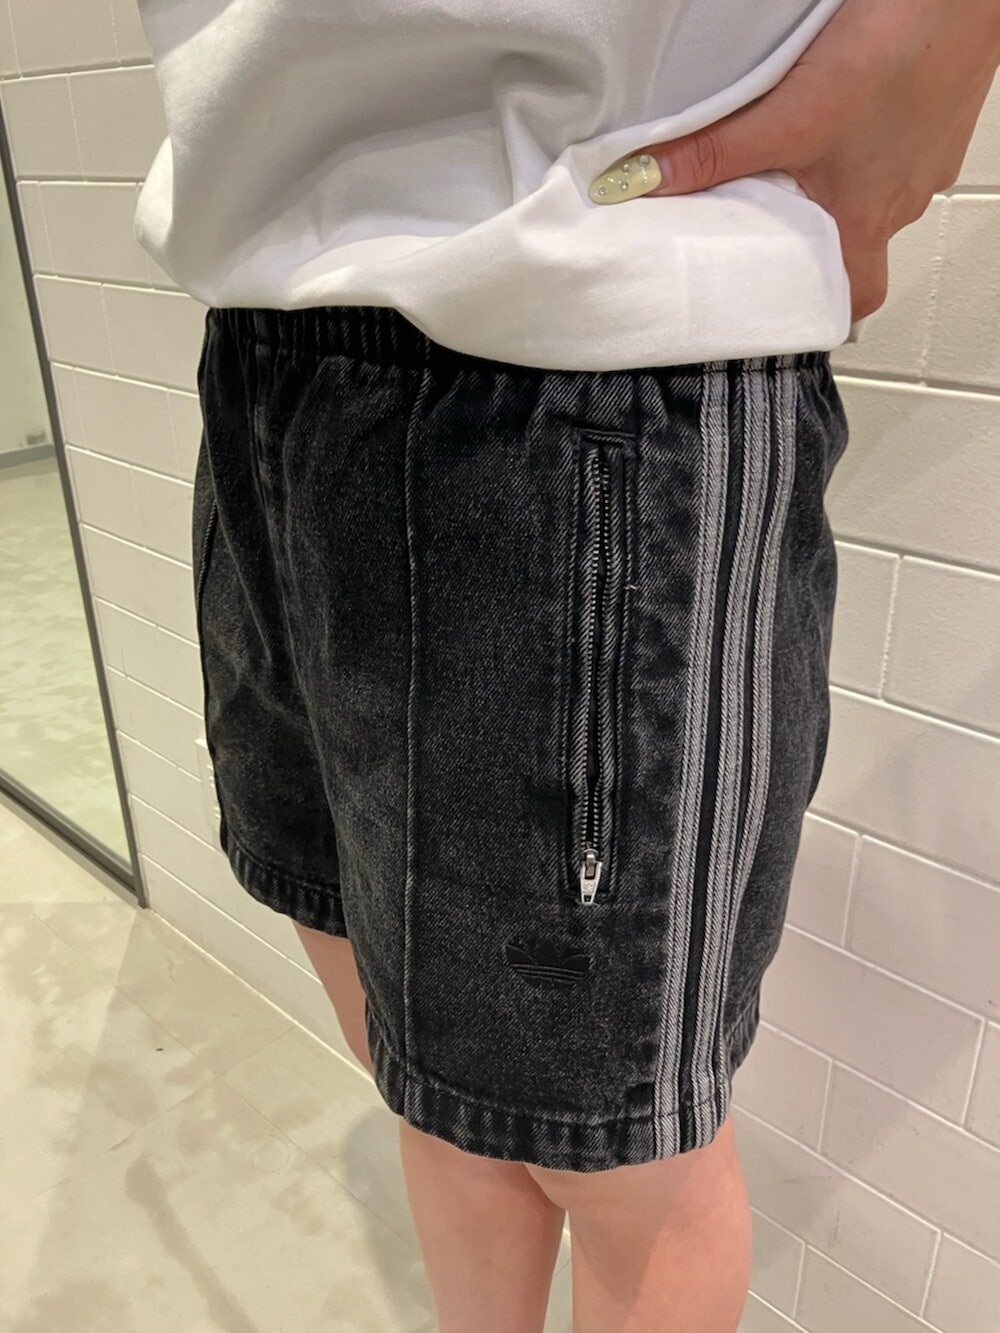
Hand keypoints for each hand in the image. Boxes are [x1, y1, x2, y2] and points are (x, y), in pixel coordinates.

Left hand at [597, 0, 999, 323]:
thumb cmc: (896, 51)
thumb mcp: (787, 114)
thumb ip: (713, 153)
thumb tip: (639, 185)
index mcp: (865, 221)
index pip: (851, 300)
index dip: (818, 311)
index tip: (776, 307)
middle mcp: (900, 202)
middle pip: (853, 247)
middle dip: (810, 243)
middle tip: (764, 228)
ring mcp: (924, 162)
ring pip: (871, 196)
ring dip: (832, 189)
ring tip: (789, 165)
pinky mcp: (936, 118)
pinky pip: (892, 150)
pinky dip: (862, 143)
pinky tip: (840, 113)